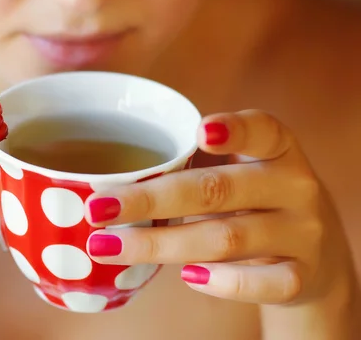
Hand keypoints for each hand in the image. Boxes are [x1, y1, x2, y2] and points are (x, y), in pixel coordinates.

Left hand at [84, 110, 355, 304]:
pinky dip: (222, 282)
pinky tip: (187, 276)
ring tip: (110, 248)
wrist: (316, 257)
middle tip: (98, 209)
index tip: (199, 133)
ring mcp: (302, 233)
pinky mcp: (301, 276)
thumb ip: (196, 165)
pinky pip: (262, 283)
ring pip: (228, 237)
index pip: (262, 130)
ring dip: (161, 244)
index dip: (233, 130)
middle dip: (151, 200)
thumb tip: (116, 178)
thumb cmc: (257, 202)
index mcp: (277, 149)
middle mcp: (294, 186)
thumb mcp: (240, 172)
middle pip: (218, 189)